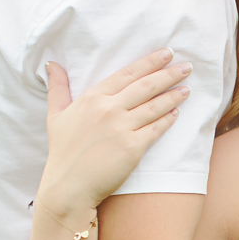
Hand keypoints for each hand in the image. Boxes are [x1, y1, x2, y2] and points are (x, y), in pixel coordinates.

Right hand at [35, 49, 192, 225]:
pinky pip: (155, 129)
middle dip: (169, 74)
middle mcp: (108, 109)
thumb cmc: (62, 151)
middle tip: (187, 66)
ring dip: (174, 95)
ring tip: (186, 88)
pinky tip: (176, 113)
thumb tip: (51, 63)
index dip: (150, 62)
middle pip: (146, 86)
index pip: (127, 73)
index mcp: (92, 98)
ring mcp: (121, 128)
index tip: (167, 53)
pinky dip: (168, 119)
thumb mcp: (55, 115)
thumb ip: (57, 87)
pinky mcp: (132, 148)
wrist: (68, 187)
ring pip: (154, 106)